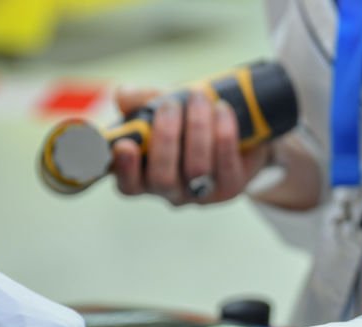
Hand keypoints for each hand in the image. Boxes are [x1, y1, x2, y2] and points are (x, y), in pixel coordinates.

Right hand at [111, 87, 270, 204]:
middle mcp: (171, 191)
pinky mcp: (230, 187)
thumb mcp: (163, 104)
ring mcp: (201, 194)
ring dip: (196, 128)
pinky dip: (223, 134)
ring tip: (199, 97)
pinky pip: (226, 166)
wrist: (238, 126)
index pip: (128, 185)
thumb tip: (123, 97)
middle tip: (170, 105)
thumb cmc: (189, 119)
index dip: (125, 169)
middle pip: (162, 179)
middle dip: (165, 139)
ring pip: (196, 170)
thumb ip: (141, 100)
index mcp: (145, 176)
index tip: (124, 144)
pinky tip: (221, 110)